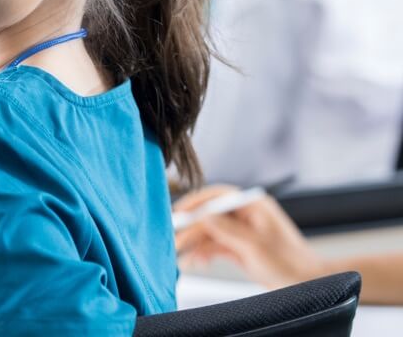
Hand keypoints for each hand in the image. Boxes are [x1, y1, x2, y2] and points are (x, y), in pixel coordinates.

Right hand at [174, 185, 327, 288]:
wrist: (307, 284)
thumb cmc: (290, 264)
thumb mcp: (255, 246)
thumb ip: (227, 230)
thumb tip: (203, 216)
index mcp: (253, 206)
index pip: (217, 196)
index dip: (195, 203)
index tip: (178, 214)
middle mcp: (245, 215)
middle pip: (209, 215)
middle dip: (191, 228)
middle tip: (173, 239)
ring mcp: (241, 231)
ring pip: (209, 232)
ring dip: (195, 244)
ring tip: (181, 256)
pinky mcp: (238, 247)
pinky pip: (214, 246)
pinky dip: (203, 253)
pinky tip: (195, 261)